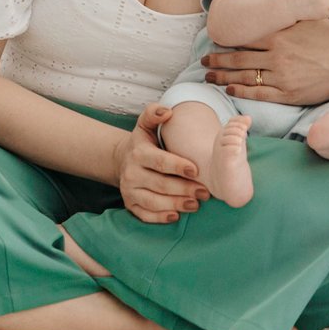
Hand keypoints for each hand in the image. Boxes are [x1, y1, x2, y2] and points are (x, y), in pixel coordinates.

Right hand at [114, 104, 209, 222]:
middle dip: (184, 189)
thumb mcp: (145, 125)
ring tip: (196, 204)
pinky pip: (145, 215)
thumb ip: (153, 114)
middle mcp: (131, 173)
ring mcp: (129, 191)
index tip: (196, 170)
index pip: (160, 161)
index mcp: (138, 153)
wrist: (122, 159)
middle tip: (205, 192)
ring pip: (154, 202)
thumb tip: (167, 112)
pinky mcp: (129, 204)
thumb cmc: (144, 143)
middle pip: (160, 184)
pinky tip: (176, 216)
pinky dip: (160, 217)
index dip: (178, 166)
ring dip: (176, 204)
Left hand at [202, 18, 328, 104]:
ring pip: (244, 76)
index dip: (227, 40)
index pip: (246, 37)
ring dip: (223, 76)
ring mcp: (280, 76)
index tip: (213, 40)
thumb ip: (291, 13)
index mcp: (280, 35)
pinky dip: (241, 91)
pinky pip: (257, 92)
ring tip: (209, 76)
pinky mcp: (286, 94)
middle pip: (238, 57)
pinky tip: (229, 89)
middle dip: (217, 60)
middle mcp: (276, 55)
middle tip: (203, 61)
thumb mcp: (311, 19)